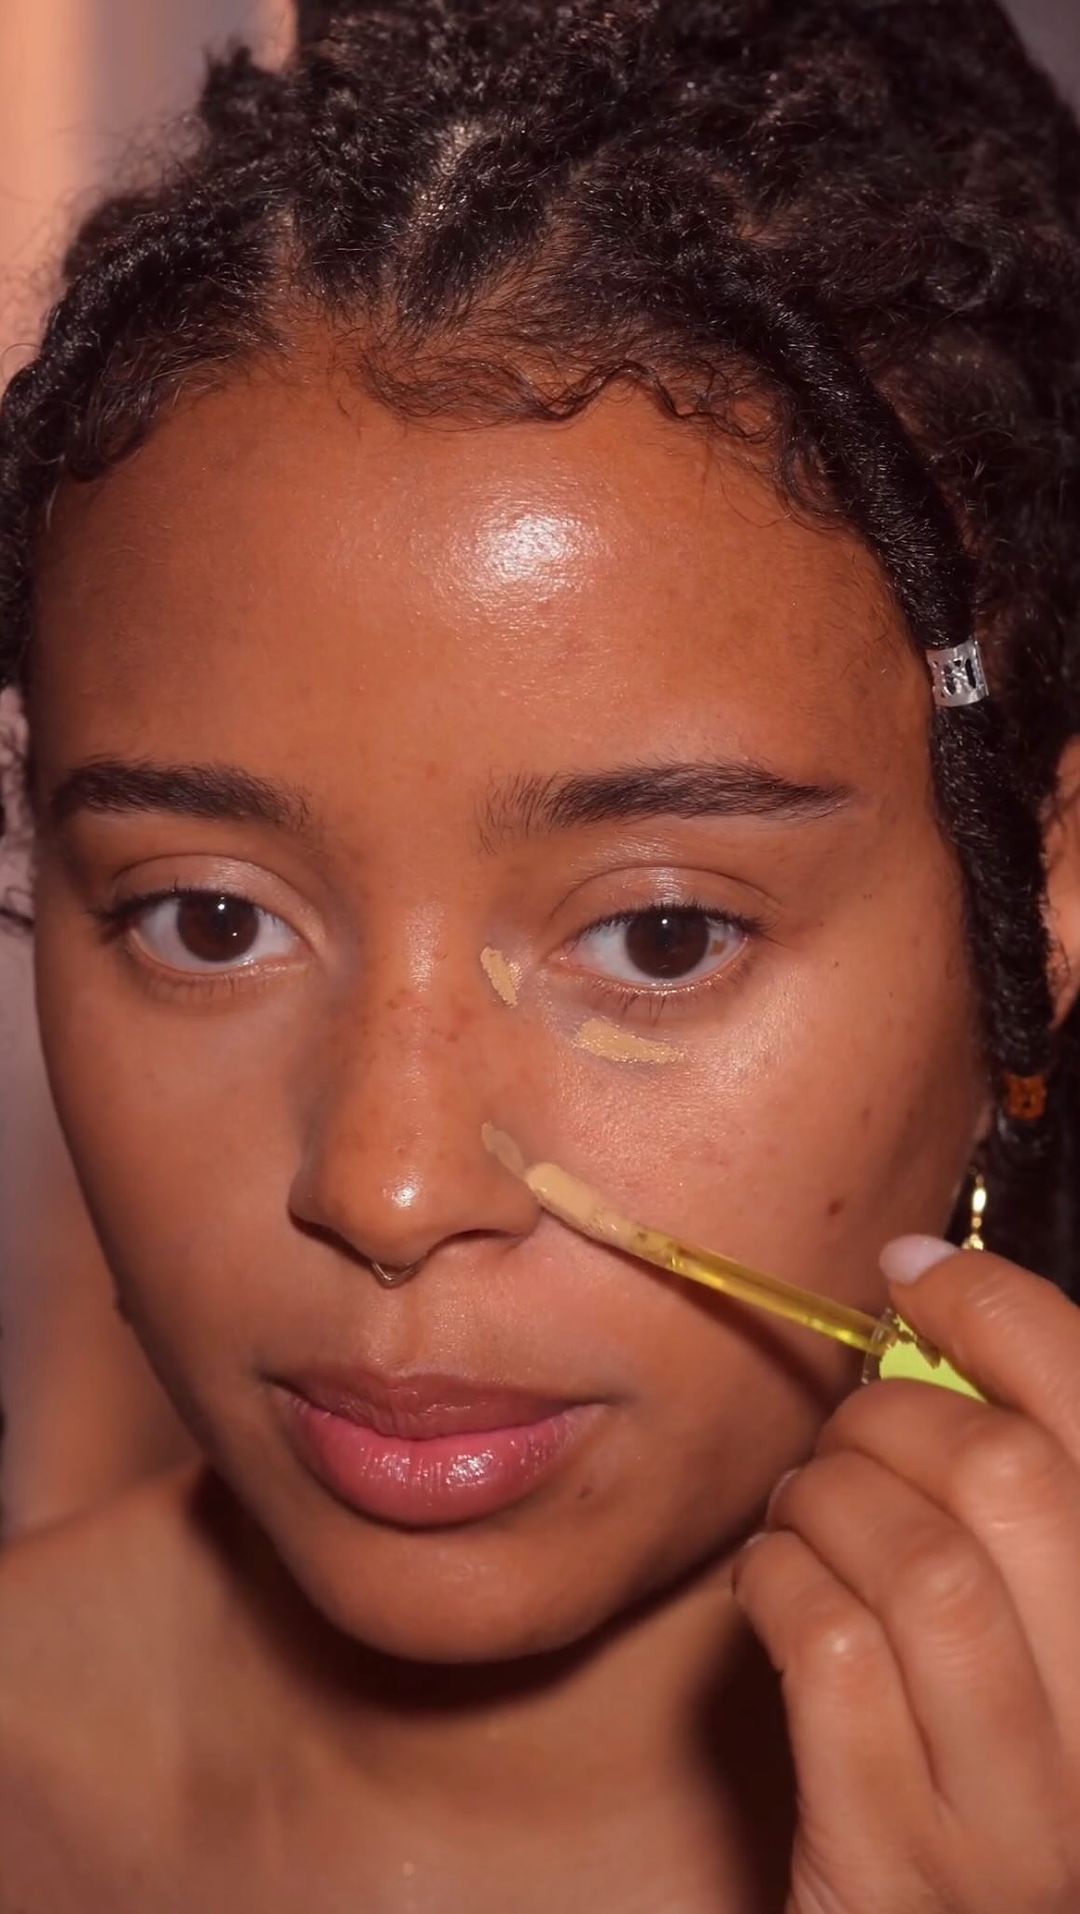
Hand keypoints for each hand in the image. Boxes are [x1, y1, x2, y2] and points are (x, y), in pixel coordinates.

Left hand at [730, 1238, 1079, 1913]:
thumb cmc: (978, 1751)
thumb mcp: (1036, 1617)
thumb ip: (1011, 1486)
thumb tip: (926, 1294)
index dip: (996, 1310)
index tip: (913, 1276)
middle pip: (1006, 1477)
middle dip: (887, 1420)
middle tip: (845, 1441)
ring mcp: (1027, 1810)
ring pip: (916, 1561)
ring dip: (824, 1501)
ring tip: (803, 1515)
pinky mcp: (906, 1864)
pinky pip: (834, 1655)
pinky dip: (779, 1584)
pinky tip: (773, 1588)